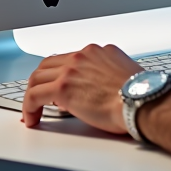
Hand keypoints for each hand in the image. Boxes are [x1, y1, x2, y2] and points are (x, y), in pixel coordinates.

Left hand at [22, 43, 139, 130]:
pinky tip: (31, 118)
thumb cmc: (139, 94)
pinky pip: (34, 95)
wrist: (141, 101)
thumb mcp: (122, 73)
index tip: (55, 87)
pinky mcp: (63, 87)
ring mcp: (71, 69)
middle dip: (40, 81)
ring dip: (32, 94)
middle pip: (48, 64)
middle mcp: (82, 55)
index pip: (68, 59)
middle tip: (38, 98)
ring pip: (37, 77)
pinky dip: (28, 107)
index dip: (58, 74)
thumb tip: (99, 89)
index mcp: (98, 51)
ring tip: (32, 111)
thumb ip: (106, 74)